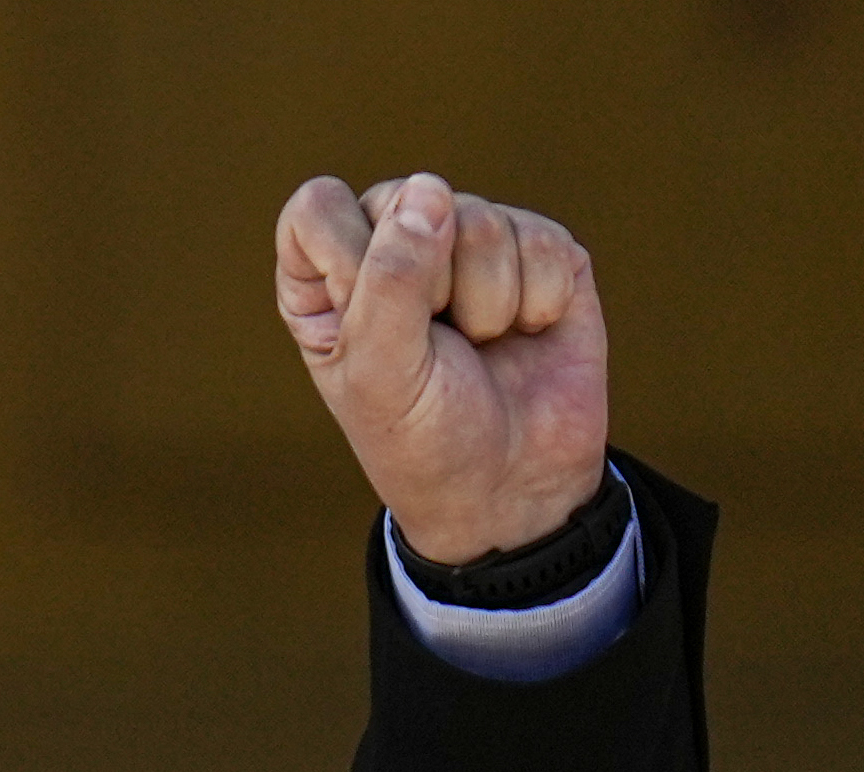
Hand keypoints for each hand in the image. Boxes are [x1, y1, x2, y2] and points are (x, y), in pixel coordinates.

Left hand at [273, 174, 608, 562]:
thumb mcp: (383, 373)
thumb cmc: (425, 439)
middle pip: (409, 197)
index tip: (371, 323)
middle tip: (437, 348)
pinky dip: (539, 302)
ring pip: (481, 219)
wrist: (512, 488)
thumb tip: (429, 191)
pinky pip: (544, 239)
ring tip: (482, 347)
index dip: (353, 257)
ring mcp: (470, 242)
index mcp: (328, 276)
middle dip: (431, 285)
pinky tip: (528, 335)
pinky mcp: (540, 250)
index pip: (320, 206)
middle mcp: (394, 245)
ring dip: (488, 303)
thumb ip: (390, 278)